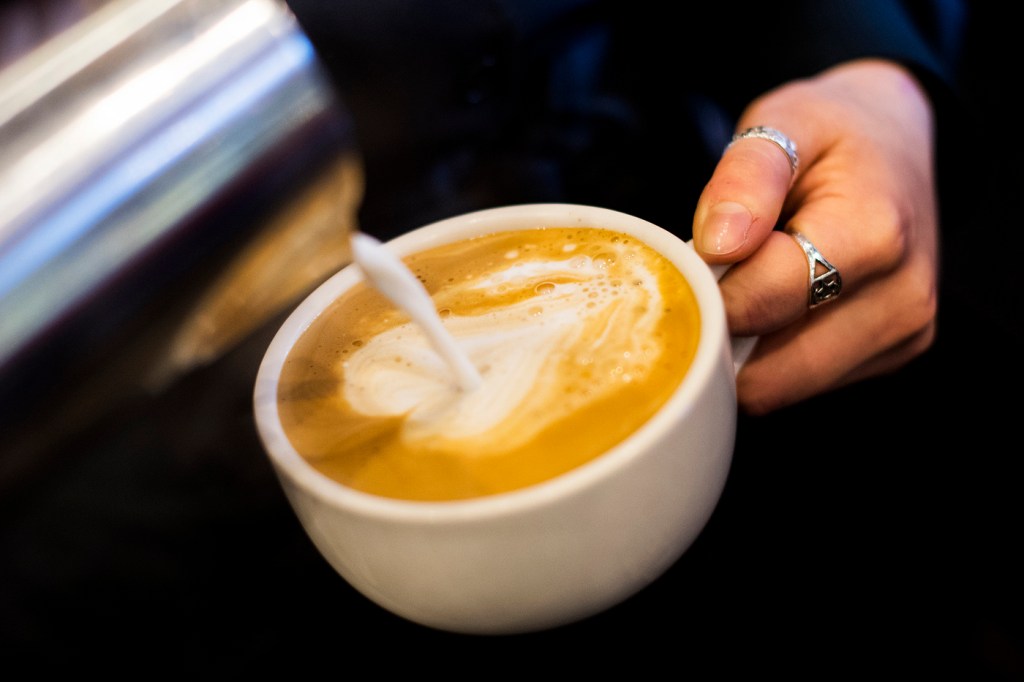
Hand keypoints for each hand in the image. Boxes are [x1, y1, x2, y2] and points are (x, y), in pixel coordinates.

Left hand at [692, 59, 938, 414]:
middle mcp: (902, 300)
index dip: (710, 289)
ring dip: (746, 351)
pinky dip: (773, 356)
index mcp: (875, 236)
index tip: (698, 259)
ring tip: (752, 284)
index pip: (760, 303)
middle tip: (718, 278)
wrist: (900, 137)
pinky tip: (779, 304)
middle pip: (770, 372)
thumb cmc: (835, 130)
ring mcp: (903, 335)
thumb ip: (745, 177)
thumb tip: (719, 244)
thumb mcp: (784, 120)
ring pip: (781, 389)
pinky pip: (801, 385)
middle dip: (725, 333)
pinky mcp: (894, 355)